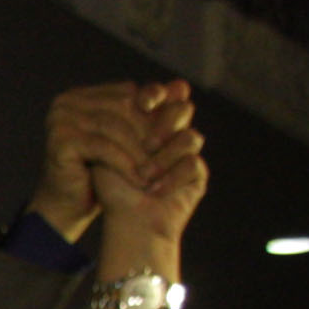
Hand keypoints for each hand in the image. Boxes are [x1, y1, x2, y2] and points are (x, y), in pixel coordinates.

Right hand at [38, 80, 193, 240]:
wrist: (69, 203)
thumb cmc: (101, 170)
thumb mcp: (130, 138)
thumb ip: (152, 112)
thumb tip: (183, 86)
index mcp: (82, 95)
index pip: (127, 93)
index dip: (154, 111)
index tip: (176, 129)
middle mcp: (66, 101)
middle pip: (121, 109)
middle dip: (149, 132)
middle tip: (170, 153)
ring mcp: (59, 118)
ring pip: (114, 128)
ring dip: (139, 152)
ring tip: (157, 171)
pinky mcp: (59, 139)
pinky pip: (102, 148)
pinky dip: (124, 164)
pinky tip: (139, 180)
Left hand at [91, 106, 206, 279]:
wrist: (125, 220)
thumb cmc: (112, 186)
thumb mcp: (111, 149)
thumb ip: (121, 121)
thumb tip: (130, 88)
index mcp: (152, 123)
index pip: (165, 94)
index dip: (156, 94)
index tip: (140, 102)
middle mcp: (173, 135)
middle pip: (183, 109)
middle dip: (164, 123)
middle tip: (147, 143)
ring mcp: (187, 154)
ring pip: (190, 137)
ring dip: (164, 157)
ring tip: (144, 177)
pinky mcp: (198, 175)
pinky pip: (193, 163)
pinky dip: (171, 178)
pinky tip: (154, 191)